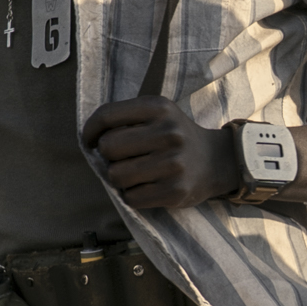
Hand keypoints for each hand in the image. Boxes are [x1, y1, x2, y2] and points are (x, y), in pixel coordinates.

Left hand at [80, 97, 234, 209]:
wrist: (216, 161)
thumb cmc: (174, 136)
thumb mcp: (157, 114)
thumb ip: (125, 118)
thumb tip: (90, 139)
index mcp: (159, 108)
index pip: (107, 116)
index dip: (90, 130)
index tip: (90, 140)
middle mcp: (168, 133)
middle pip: (108, 147)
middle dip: (108, 156)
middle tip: (121, 158)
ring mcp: (173, 164)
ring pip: (115, 175)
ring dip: (118, 178)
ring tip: (134, 173)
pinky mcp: (175, 191)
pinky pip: (130, 198)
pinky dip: (131, 195)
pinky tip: (145, 187)